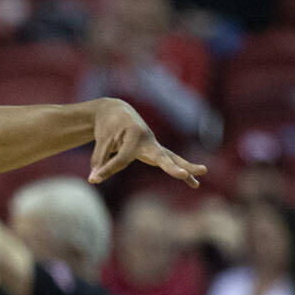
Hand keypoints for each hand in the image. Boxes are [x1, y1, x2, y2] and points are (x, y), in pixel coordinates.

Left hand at [88, 98, 206, 186]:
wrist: (117, 111)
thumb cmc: (108, 126)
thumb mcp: (101, 141)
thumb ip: (99, 159)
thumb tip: (94, 178)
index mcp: (133, 135)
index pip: (122, 159)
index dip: (107, 170)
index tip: (93, 178)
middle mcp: (147, 139)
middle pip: (160, 156)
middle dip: (170, 167)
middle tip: (181, 174)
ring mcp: (154, 145)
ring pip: (172, 158)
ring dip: (186, 168)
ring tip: (200, 176)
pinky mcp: (156, 150)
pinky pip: (171, 161)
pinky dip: (182, 171)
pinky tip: (194, 184)